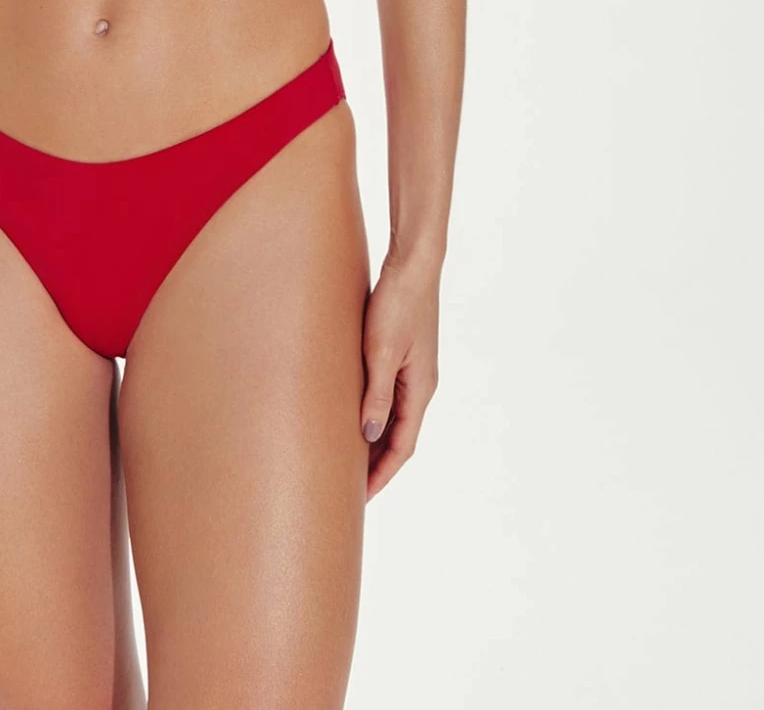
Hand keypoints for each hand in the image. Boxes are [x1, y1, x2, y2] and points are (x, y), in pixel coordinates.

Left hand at [359, 248, 440, 499]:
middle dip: (376, 465)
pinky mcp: (401, 355)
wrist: (412, 264)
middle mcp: (420, 386)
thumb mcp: (382, 352)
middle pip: (398, 437)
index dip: (381, 475)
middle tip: (346, 488)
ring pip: (391, 418)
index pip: (402, 447)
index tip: (359, 498)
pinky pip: (386, 396)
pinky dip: (371, 413)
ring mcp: (412, 371)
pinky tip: (350, 413)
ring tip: (344, 459)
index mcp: (420, 391)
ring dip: (372, 440)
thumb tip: (369, 435)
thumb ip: (377, 394)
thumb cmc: (397, 304)